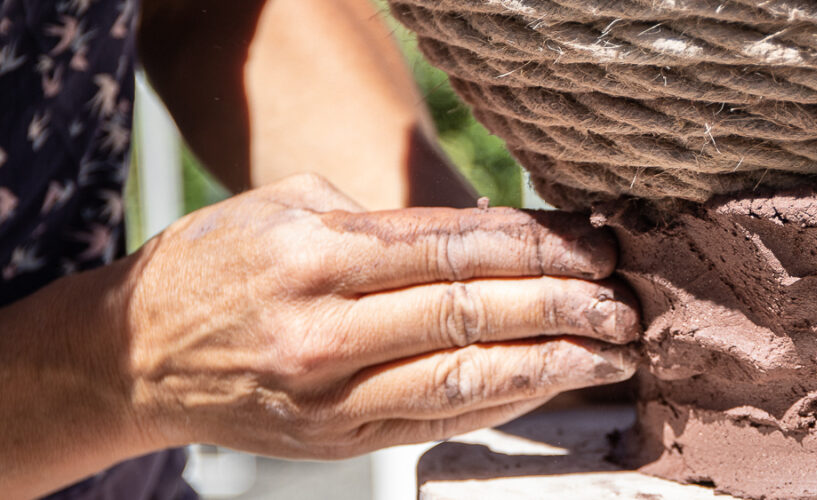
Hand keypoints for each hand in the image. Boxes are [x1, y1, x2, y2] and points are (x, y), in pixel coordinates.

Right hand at [122, 174, 638, 458]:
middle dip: (564, 305)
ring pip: (466, 378)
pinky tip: (552, 382)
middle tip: (624, 302)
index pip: (457, 247)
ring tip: (611, 351)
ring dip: (553, 364)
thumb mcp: (289, 209)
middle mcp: (327, 331)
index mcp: (319, 257)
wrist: (133, 359)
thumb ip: (388, 223)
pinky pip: (440, 420)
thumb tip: (493, 237)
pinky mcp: (340, 440)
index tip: (596, 246)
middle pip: (474, 313)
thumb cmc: (219, 266)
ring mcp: (334, 396)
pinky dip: (505, 401)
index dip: (540, 247)